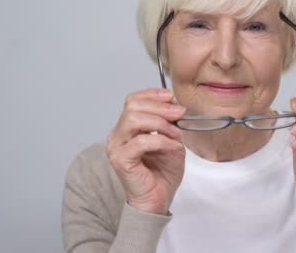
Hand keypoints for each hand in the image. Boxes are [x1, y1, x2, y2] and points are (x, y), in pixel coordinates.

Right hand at [107, 88, 185, 214]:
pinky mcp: (121, 160)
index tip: (171, 97)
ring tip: (175, 134)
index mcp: (126, 128)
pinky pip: (141, 141)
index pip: (133, 100)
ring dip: (160, 123)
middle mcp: (117, 135)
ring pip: (133, 120)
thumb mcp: (171, 140)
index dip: (152, 95)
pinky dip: (161, 140)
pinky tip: (172, 146)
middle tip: (179, 113)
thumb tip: (175, 106)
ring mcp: (116, 147)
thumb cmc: (162, 173)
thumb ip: (170, 123)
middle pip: (133, 106)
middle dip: (159, 106)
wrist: (158, 200)